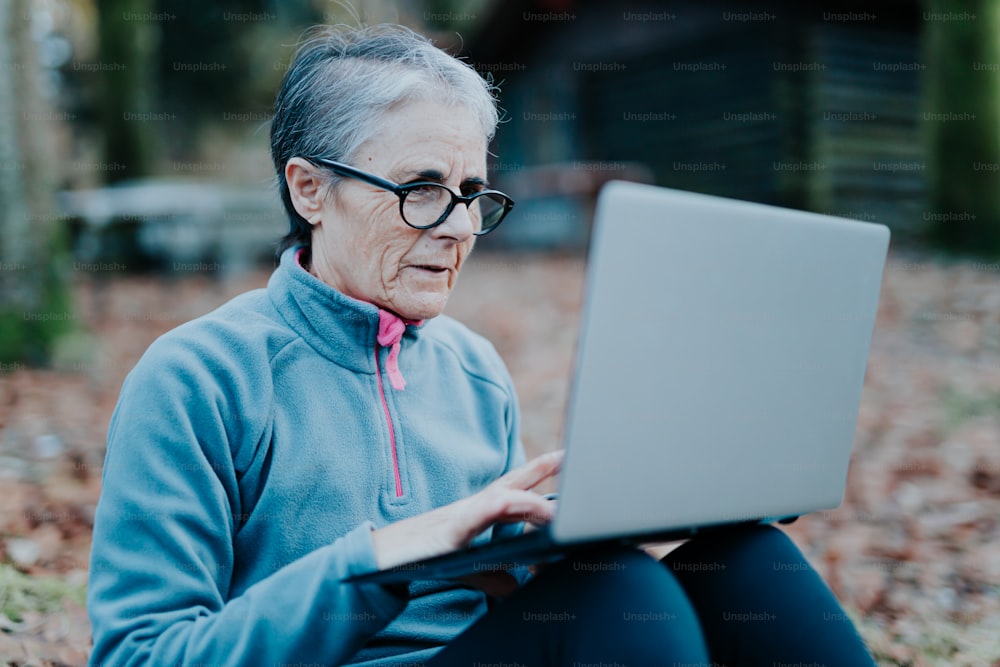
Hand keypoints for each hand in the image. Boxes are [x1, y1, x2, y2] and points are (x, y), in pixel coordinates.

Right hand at [370, 450, 563, 571]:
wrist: (384, 559)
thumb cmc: (426, 557)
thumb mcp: (469, 569)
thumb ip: (495, 576)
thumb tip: (516, 588)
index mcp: (481, 510)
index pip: (516, 485)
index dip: (541, 469)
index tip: (566, 456)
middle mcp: (475, 506)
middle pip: (514, 483)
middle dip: (541, 469)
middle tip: (571, 460)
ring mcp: (463, 515)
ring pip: (503, 500)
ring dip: (530, 504)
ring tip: (556, 512)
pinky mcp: (450, 532)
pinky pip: (475, 517)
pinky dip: (493, 509)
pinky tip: (509, 505)